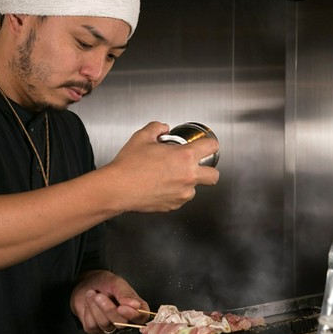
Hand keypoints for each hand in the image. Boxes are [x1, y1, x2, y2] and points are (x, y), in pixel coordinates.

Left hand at [70, 270, 150, 333]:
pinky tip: (89, 304)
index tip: (121, 308)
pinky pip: (92, 327)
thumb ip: (126, 294)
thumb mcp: (116, 283)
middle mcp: (124, 319)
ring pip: (105, 325)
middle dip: (108, 309)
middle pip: (121, 324)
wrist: (87, 283)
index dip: (132, 316)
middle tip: (99, 295)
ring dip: (95, 308)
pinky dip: (88, 313)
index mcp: (134, 307)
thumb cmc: (104, 282)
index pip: (141, 318)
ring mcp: (110, 326)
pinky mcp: (96, 330)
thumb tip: (136, 306)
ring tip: (92, 295)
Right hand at [100, 122, 219, 212]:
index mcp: (184, 157)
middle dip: (209, 170)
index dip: (210, 144)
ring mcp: (182, 194)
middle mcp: (188, 176)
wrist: (118, 188)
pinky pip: (180, 198)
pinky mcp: (173, 205)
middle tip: (197, 166)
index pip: (211, 147)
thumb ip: (156, 128)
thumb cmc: (129, 165)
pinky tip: (161, 186)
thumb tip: (162, 129)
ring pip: (195, 189)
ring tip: (170, 177)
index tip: (207, 145)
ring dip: (188, 183)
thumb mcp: (142, 137)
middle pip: (214, 175)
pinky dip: (175, 193)